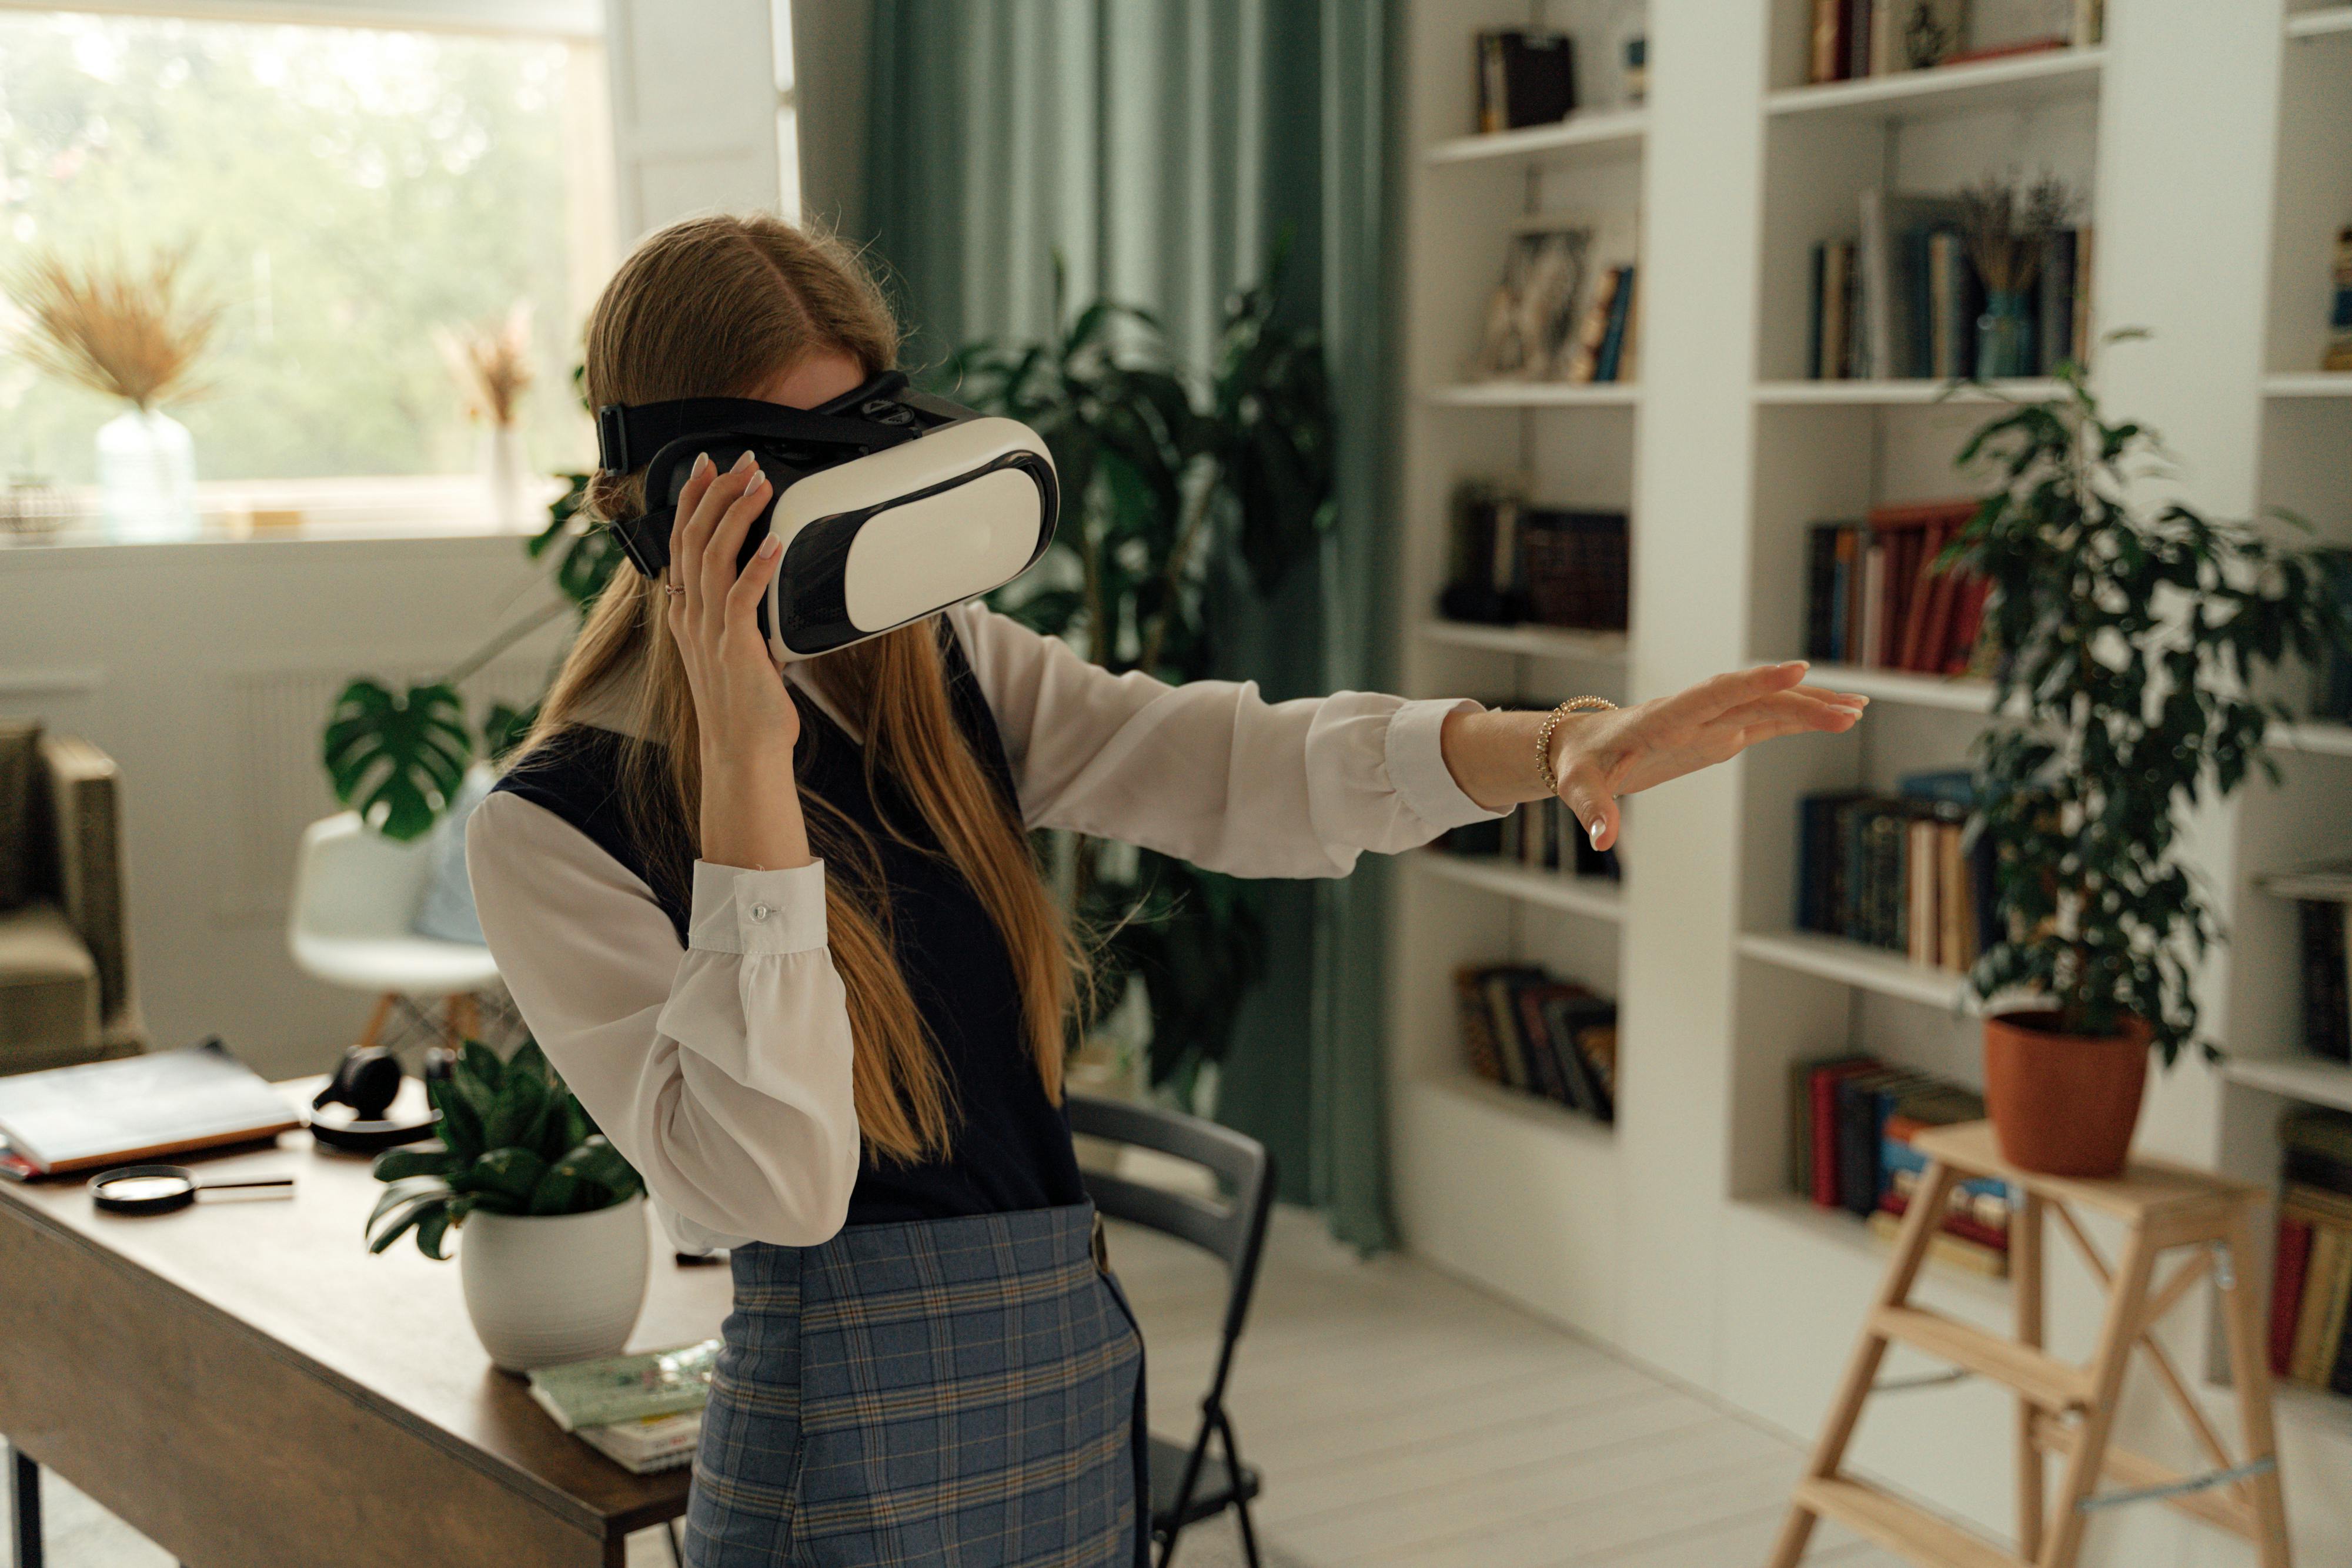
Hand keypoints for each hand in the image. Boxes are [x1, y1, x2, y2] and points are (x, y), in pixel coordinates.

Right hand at [665, 450, 809, 870]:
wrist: (741, 753)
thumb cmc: (744, 705)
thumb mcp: (729, 649)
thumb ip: (728, 615)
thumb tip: (734, 584)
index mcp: (686, 614)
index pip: (680, 543)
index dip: (691, 502)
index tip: (705, 468)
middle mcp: (690, 617)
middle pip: (692, 539)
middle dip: (714, 494)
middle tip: (738, 462)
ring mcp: (708, 632)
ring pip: (712, 558)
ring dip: (736, 515)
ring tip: (758, 484)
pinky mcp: (733, 648)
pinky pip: (741, 597)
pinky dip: (757, 565)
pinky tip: (775, 541)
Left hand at [1439, 661, 1866, 851]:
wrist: (1582, 746)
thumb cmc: (1579, 765)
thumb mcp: (1578, 787)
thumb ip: (1593, 810)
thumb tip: (1602, 840)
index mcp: (1660, 719)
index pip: (1711, 694)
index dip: (1753, 682)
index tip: (1795, 668)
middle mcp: (1692, 712)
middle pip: (1753, 700)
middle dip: (1800, 702)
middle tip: (1848, 712)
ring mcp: (1711, 720)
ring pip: (1767, 706)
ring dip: (1811, 706)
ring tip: (1858, 710)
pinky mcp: (1721, 732)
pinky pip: (1767, 720)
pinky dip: (1801, 718)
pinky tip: (1839, 716)